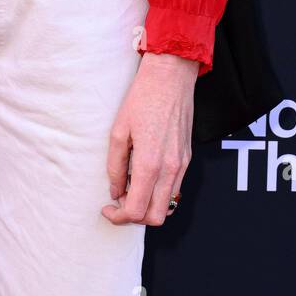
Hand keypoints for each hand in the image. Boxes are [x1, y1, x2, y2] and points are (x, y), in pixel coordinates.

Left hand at [101, 52, 197, 226]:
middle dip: (134, 216)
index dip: (119, 216)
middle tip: (119, 201)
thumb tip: (115, 191)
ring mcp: (182, 165)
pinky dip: (159, 193)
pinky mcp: (187, 158)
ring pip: (168, 206)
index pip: (136, 210)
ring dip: (148, 205)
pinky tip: (145, 176)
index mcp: (150, 163)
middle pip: (155, 217)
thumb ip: (115, 166)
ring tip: (131, 187)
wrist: (170, 78)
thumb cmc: (142, 99)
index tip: (108, 208)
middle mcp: (170, 169)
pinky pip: (175, 188)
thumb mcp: (118, 131)